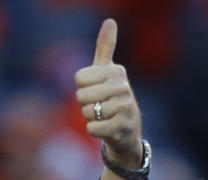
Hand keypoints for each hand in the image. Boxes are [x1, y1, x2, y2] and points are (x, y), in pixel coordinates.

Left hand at [74, 19, 143, 179]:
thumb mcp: (108, 72)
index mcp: (117, 71)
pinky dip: (94, 130)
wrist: (128, 131)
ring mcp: (125, 108)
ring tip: (105, 117)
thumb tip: (110, 20)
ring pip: (87, 113)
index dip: (83, 88)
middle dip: (85, 105)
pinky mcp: (122, 127)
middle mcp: (123, 87)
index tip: (96, 90)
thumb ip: (105, 47)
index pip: (79, 78)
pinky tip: (106, 128)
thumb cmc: (112, 97)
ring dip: (91, 118)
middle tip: (99, 106)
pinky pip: (92, 128)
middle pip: (81, 96)